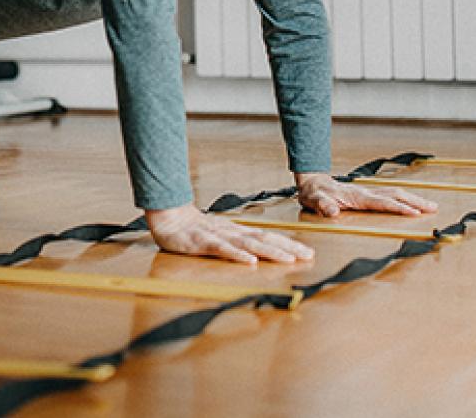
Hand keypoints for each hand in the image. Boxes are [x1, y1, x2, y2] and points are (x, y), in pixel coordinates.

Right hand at [145, 203, 314, 264]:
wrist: (167, 216)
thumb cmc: (192, 228)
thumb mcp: (218, 235)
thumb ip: (236, 242)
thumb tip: (257, 252)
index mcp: (237, 231)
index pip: (267, 237)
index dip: (288, 244)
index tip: (307, 252)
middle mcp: (232, 232)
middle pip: (264, 239)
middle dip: (287, 248)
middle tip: (308, 256)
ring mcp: (218, 236)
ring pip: (248, 244)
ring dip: (269, 251)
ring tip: (288, 259)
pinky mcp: (202, 242)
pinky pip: (222, 249)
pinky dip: (237, 255)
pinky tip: (250, 261)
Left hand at [295, 172, 438, 217]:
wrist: (312, 183)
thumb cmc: (314, 194)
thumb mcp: (314, 200)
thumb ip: (323, 206)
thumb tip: (332, 212)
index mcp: (357, 197)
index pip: (382, 202)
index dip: (399, 208)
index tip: (414, 213)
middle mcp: (366, 192)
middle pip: (395, 195)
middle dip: (415, 201)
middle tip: (433, 208)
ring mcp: (368, 192)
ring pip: (395, 193)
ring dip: (413, 198)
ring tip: (430, 206)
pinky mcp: (368, 194)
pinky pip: (390, 195)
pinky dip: (404, 198)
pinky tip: (412, 203)